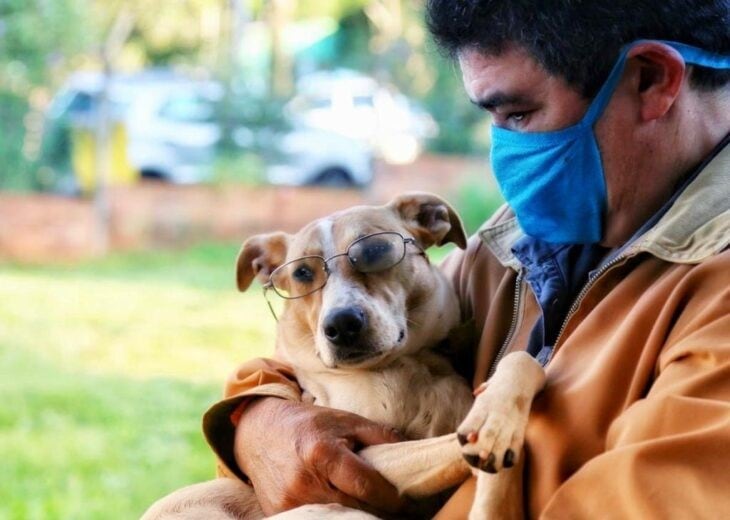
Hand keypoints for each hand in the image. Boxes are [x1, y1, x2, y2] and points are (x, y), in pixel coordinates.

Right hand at [234, 397, 406, 515]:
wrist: (260, 432)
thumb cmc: (310, 424)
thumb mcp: (347, 420)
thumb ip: (381, 435)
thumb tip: (413, 451)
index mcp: (322, 453)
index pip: (365, 486)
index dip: (390, 497)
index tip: (405, 501)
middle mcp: (304, 481)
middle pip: (353, 508)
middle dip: (376, 510)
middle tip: (394, 509)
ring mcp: (289, 501)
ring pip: (336, 517)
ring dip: (356, 515)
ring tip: (371, 508)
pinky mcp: (279, 512)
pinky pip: (314, 519)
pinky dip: (333, 515)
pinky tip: (344, 508)